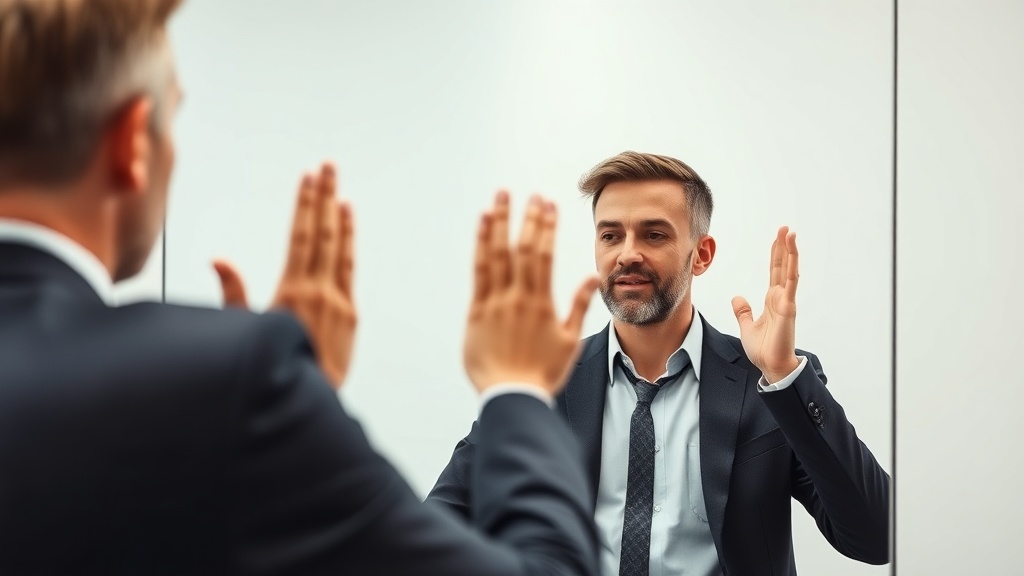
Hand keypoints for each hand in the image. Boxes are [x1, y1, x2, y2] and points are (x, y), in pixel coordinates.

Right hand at [212, 162, 355, 388]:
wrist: (308, 400)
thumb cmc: (274, 368)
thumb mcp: (246, 329)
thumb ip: (233, 293)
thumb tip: (219, 260)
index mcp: (292, 292)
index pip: (300, 236)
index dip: (305, 204)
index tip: (307, 178)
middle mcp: (318, 291)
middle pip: (322, 233)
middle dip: (325, 197)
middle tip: (328, 167)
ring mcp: (338, 301)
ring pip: (340, 248)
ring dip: (340, 216)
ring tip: (340, 190)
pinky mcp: (351, 314)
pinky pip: (350, 269)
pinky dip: (349, 244)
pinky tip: (348, 226)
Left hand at [463, 192, 599, 394]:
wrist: (511, 396)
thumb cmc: (542, 374)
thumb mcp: (569, 342)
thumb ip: (580, 306)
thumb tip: (592, 278)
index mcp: (542, 303)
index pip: (545, 255)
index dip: (547, 228)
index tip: (550, 205)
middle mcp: (518, 297)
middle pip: (523, 249)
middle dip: (528, 219)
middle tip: (532, 195)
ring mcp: (495, 302)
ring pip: (498, 254)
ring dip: (501, 223)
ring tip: (502, 198)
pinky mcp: (476, 311)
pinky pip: (478, 271)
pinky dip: (481, 245)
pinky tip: (483, 224)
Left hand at [731, 226, 800, 383]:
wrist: (771, 366)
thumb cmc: (763, 349)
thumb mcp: (747, 326)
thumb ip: (743, 311)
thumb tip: (738, 298)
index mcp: (772, 301)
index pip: (774, 272)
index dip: (776, 255)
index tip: (777, 239)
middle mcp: (781, 298)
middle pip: (782, 266)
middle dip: (784, 247)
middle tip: (785, 228)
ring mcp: (786, 302)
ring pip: (789, 271)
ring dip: (790, 252)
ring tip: (791, 233)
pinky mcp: (788, 308)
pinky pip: (790, 284)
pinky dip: (792, 268)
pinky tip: (793, 254)